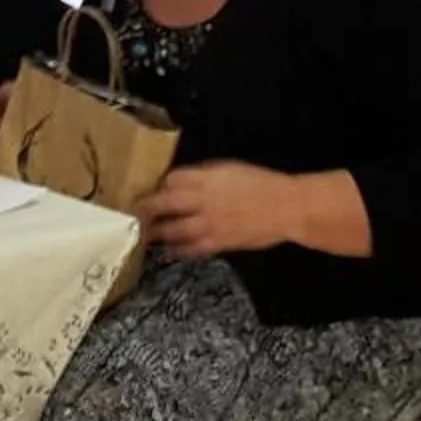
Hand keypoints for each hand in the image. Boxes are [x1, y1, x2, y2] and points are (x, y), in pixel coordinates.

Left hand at [141, 161, 308, 260]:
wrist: (286, 207)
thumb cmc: (261, 184)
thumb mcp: (230, 169)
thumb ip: (205, 175)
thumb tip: (183, 181)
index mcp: (207, 178)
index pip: (172, 180)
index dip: (160, 185)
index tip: (152, 191)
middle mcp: (203, 199)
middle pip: (165, 203)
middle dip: (146, 210)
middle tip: (134, 215)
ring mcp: (210, 223)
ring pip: (174, 229)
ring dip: (157, 232)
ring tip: (144, 235)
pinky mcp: (219, 242)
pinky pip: (192, 248)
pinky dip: (178, 250)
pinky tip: (169, 251)